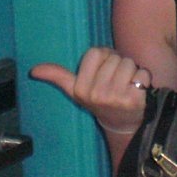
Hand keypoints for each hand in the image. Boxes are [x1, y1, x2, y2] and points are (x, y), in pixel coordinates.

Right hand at [30, 46, 151, 134]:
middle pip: (113, 57)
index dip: (102, 58)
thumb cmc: (99, 99)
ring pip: (128, 63)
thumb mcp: (75, 89)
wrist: (122, 124)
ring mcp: (116, 98)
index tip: (102, 71)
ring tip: (127, 84)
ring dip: (132, 70)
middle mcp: (96, 95)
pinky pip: (142, 73)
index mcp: (80, 89)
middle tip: (117, 80)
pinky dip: (143, 78)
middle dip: (118, 64)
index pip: (95, 52)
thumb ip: (57, 76)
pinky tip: (138, 90)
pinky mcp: (135, 99)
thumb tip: (33, 70)